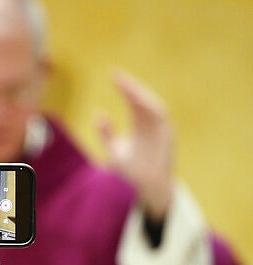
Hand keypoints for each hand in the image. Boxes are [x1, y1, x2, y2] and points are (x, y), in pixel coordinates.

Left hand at [98, 70, 172, 219]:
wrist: (149, 187)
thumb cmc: (133, 171)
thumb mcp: (114, 150)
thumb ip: (106, 134)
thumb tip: (99, 114)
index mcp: (141, 126)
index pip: (133, 102)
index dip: (125, 88)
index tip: (113, 75)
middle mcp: (152, 124)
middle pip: (143, 100)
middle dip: (132, 87)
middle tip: (117, 77)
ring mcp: (161, 129)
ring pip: (154, 105)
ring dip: (141, 95)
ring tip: (127, 87)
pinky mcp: (167, 135)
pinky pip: (161, 117)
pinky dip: (152, 107)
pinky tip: (139, 101)